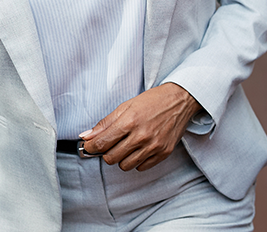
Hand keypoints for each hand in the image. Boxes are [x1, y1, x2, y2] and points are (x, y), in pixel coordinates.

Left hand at [79, 83, 201, 170]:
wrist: (180, 100)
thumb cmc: (152, 101)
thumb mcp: (126, 106)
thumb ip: (105, 123)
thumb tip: (86, 137)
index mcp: (129, 122)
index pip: (101, 144)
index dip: (91, 147)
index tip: (90, 146)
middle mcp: (141, 136)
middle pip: (111, 158)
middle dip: (107, 152)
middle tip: (111, 144)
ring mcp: (153, 146)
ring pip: (125, 166)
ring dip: (122, 158)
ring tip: (127, 146)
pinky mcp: (163, 153)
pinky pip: (141, 167)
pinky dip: (137, 161)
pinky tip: (140, 149)